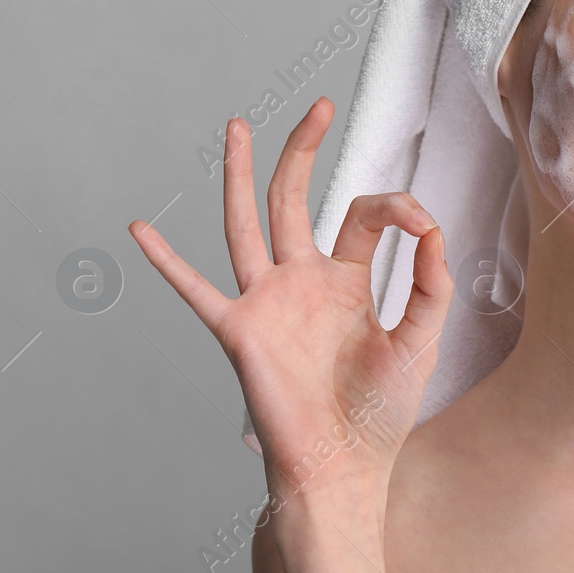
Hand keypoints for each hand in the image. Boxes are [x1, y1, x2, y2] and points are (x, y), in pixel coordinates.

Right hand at [128, 97, 452, 501]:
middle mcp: (303, 282)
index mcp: (348, 280)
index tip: (422, 224)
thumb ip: (430, 284)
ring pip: (248, 224)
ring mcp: (268, 302)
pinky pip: (195, 291)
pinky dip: (167, 262)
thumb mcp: (421, 339)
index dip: (396, 209)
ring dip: (241, 175)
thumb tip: (432, 229)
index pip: (364, 217)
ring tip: (238, 126)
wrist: (345, 466)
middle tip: (318, 106)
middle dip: (304, 152)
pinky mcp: (240, 330)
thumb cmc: (382, 412)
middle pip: (296, 201)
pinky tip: (141, 230)